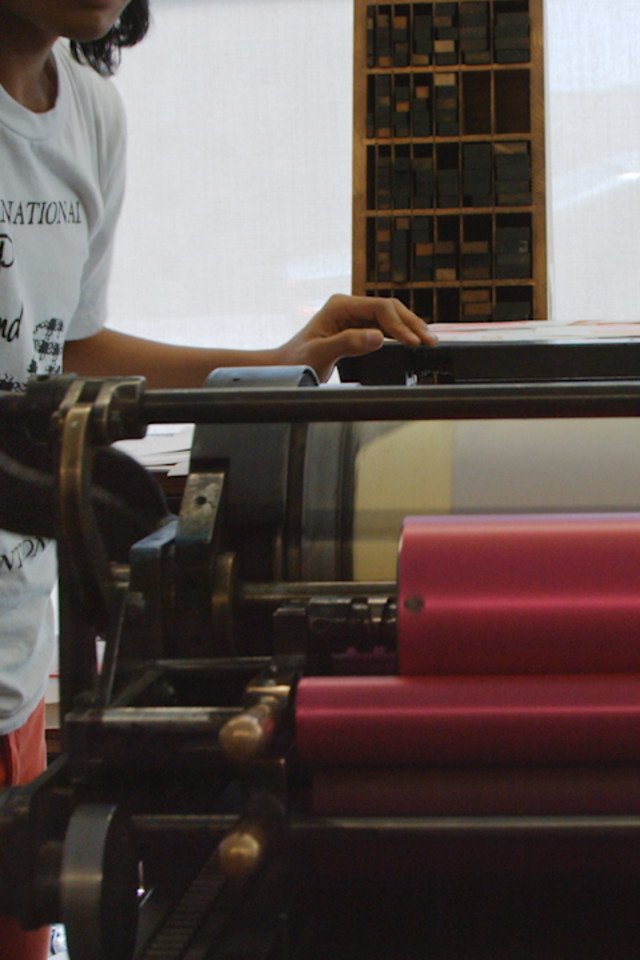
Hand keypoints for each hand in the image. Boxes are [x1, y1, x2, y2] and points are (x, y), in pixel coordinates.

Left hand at [278, 294, 436, 381]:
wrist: (286, 368)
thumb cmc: (297, 361)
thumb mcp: (320, 354)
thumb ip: (348, 343)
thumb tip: (378, 337)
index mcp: (340, 306)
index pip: (380, 308)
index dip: (399, 324)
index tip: (412, 341)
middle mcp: (349, 307)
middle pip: (390, 309)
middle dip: (411, 324)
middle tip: (429, 341)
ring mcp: (354, 317)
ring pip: (390, 317)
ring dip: (409, 328)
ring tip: (427, 342)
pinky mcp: (357, 328)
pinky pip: (384, 328)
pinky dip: (400, 335)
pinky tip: (412, 343)